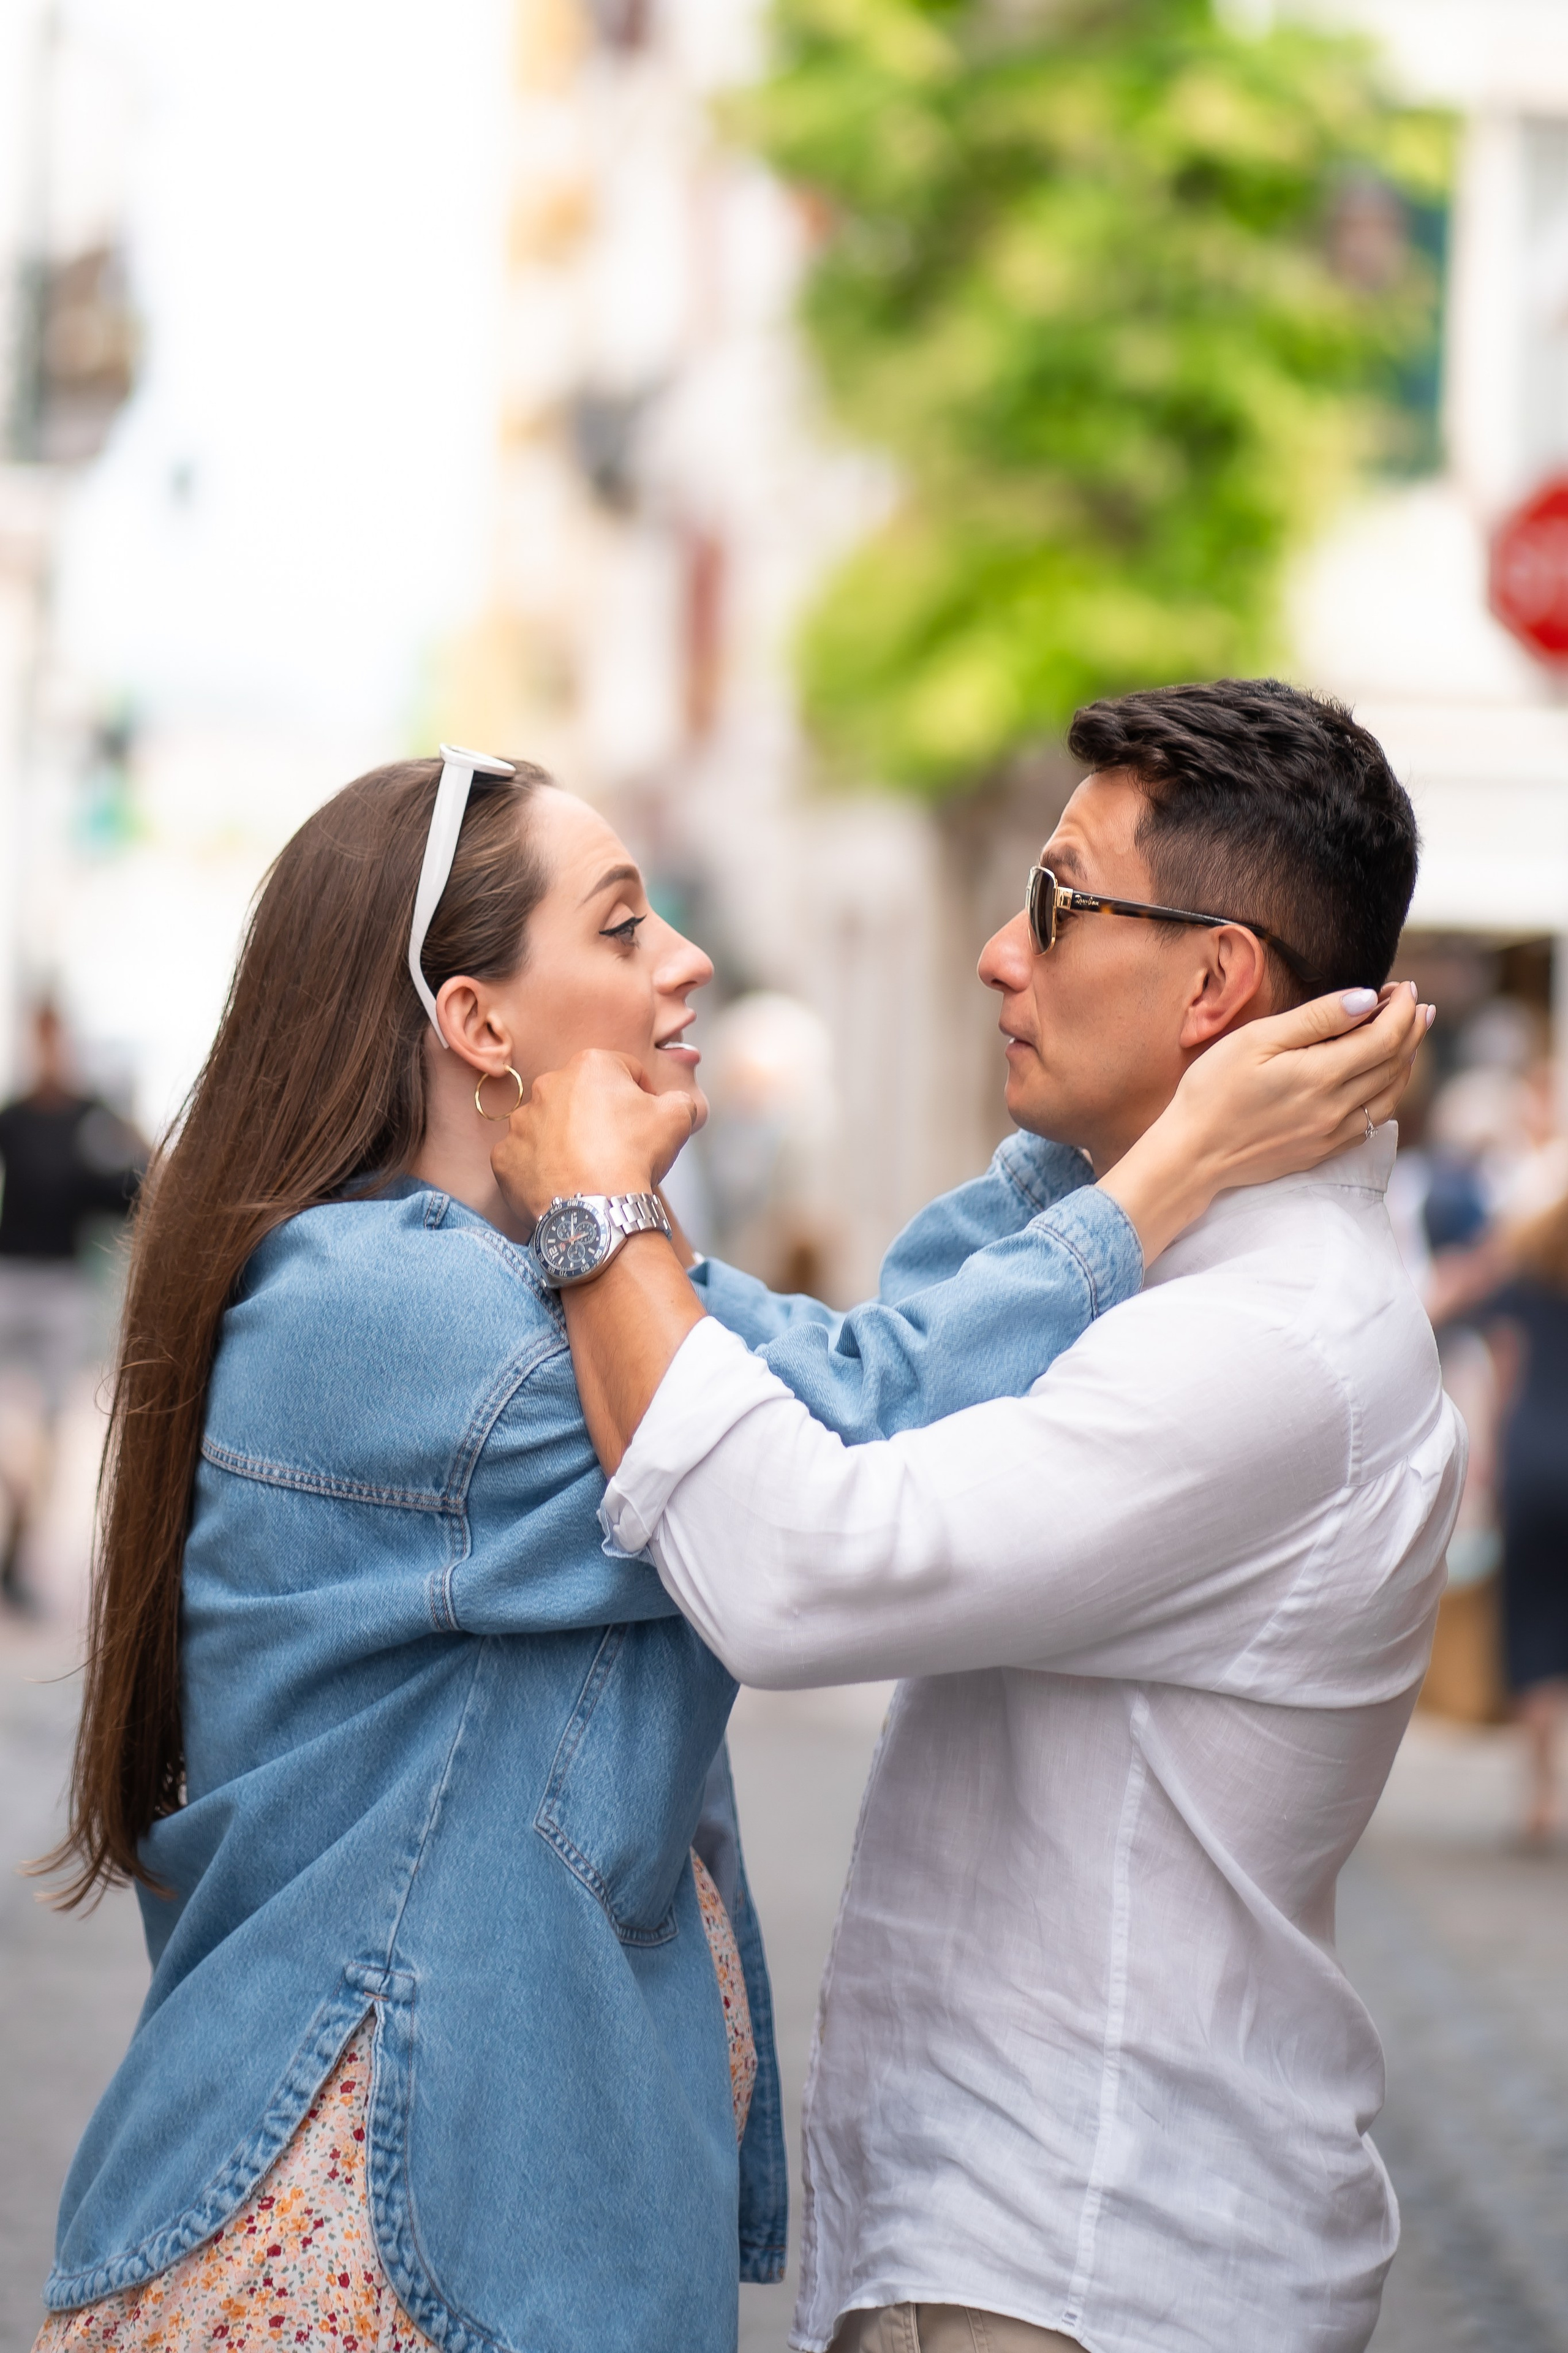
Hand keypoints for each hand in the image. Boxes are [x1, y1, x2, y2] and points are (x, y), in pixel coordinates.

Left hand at [491, 1049, 704, 1225]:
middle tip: (619, 1147)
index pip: (623, 1070)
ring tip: (590, 1169)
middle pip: (582, 1096)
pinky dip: (542, 1169)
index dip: (642, 1093)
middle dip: (599, 1115)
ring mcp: (521, 1123)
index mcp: (590, 1066)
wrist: (596, 1211)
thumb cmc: (635, 1156)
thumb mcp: (678, 1118)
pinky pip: (526, 1158)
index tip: (648, 1120)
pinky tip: (565, 1185)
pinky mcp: (504, 1157)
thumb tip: (674, 1103)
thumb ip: (678, 1100)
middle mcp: (548, 1085)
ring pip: (550, 1126)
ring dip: (567, 1141)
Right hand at [1101, 981, 1430, 1264]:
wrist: (1192, 1155)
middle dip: (1411, 1027)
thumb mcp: (1255, 1040)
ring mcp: (1334, 1134)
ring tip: (1410, 1033)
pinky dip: (1390, 1091)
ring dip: (1407, 1059)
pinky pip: (1375, 1120)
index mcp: (1321, 1075)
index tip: (1404, 986)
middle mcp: (1337, 1108)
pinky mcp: (1325, 1151)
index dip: (1402, 1008)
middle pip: (1396, 1063)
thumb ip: (1314, 1019)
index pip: (1386, 1036)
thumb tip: (1365, 999)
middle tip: (1414, 1001)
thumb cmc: (1213, 1090)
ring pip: (1393, 1093)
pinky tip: (1384, 1077)